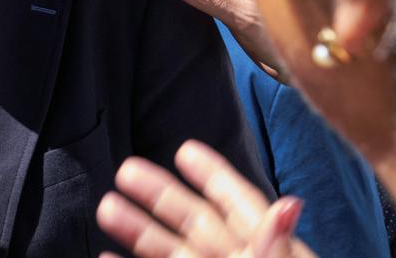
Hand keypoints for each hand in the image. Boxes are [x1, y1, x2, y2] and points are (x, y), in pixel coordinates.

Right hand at [97, 140, 314, 257]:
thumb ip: (275, 244)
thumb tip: (289, 204)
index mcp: (270, 247)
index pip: (240, 203)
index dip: (214, 175)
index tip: (185, 148)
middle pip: (195, 221)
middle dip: (160, 193)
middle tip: (126, 168)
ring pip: (170, 250)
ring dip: (138, 229)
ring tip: (107, 207)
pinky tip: (106, 256)